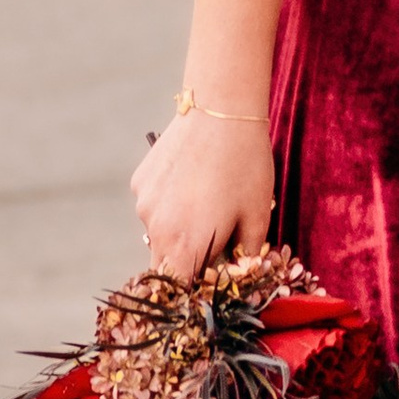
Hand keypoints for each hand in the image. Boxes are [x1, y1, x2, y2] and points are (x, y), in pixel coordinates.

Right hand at [130, 111, 273, 285]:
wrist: (221, 110)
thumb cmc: (247, 165)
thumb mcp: (258, 214)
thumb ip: (248, 254)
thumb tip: (242, 272)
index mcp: (187, 245)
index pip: (181, 288)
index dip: (197, 288)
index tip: (213, 277)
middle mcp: (156, 230)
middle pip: (166, 265)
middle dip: (188, 261)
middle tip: (215, 239)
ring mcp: (144, 205)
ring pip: (157, 235)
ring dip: (177, 231)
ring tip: (206, 202)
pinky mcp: (140, 182)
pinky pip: (152, 206)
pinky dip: (168, 205)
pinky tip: (191, 181)